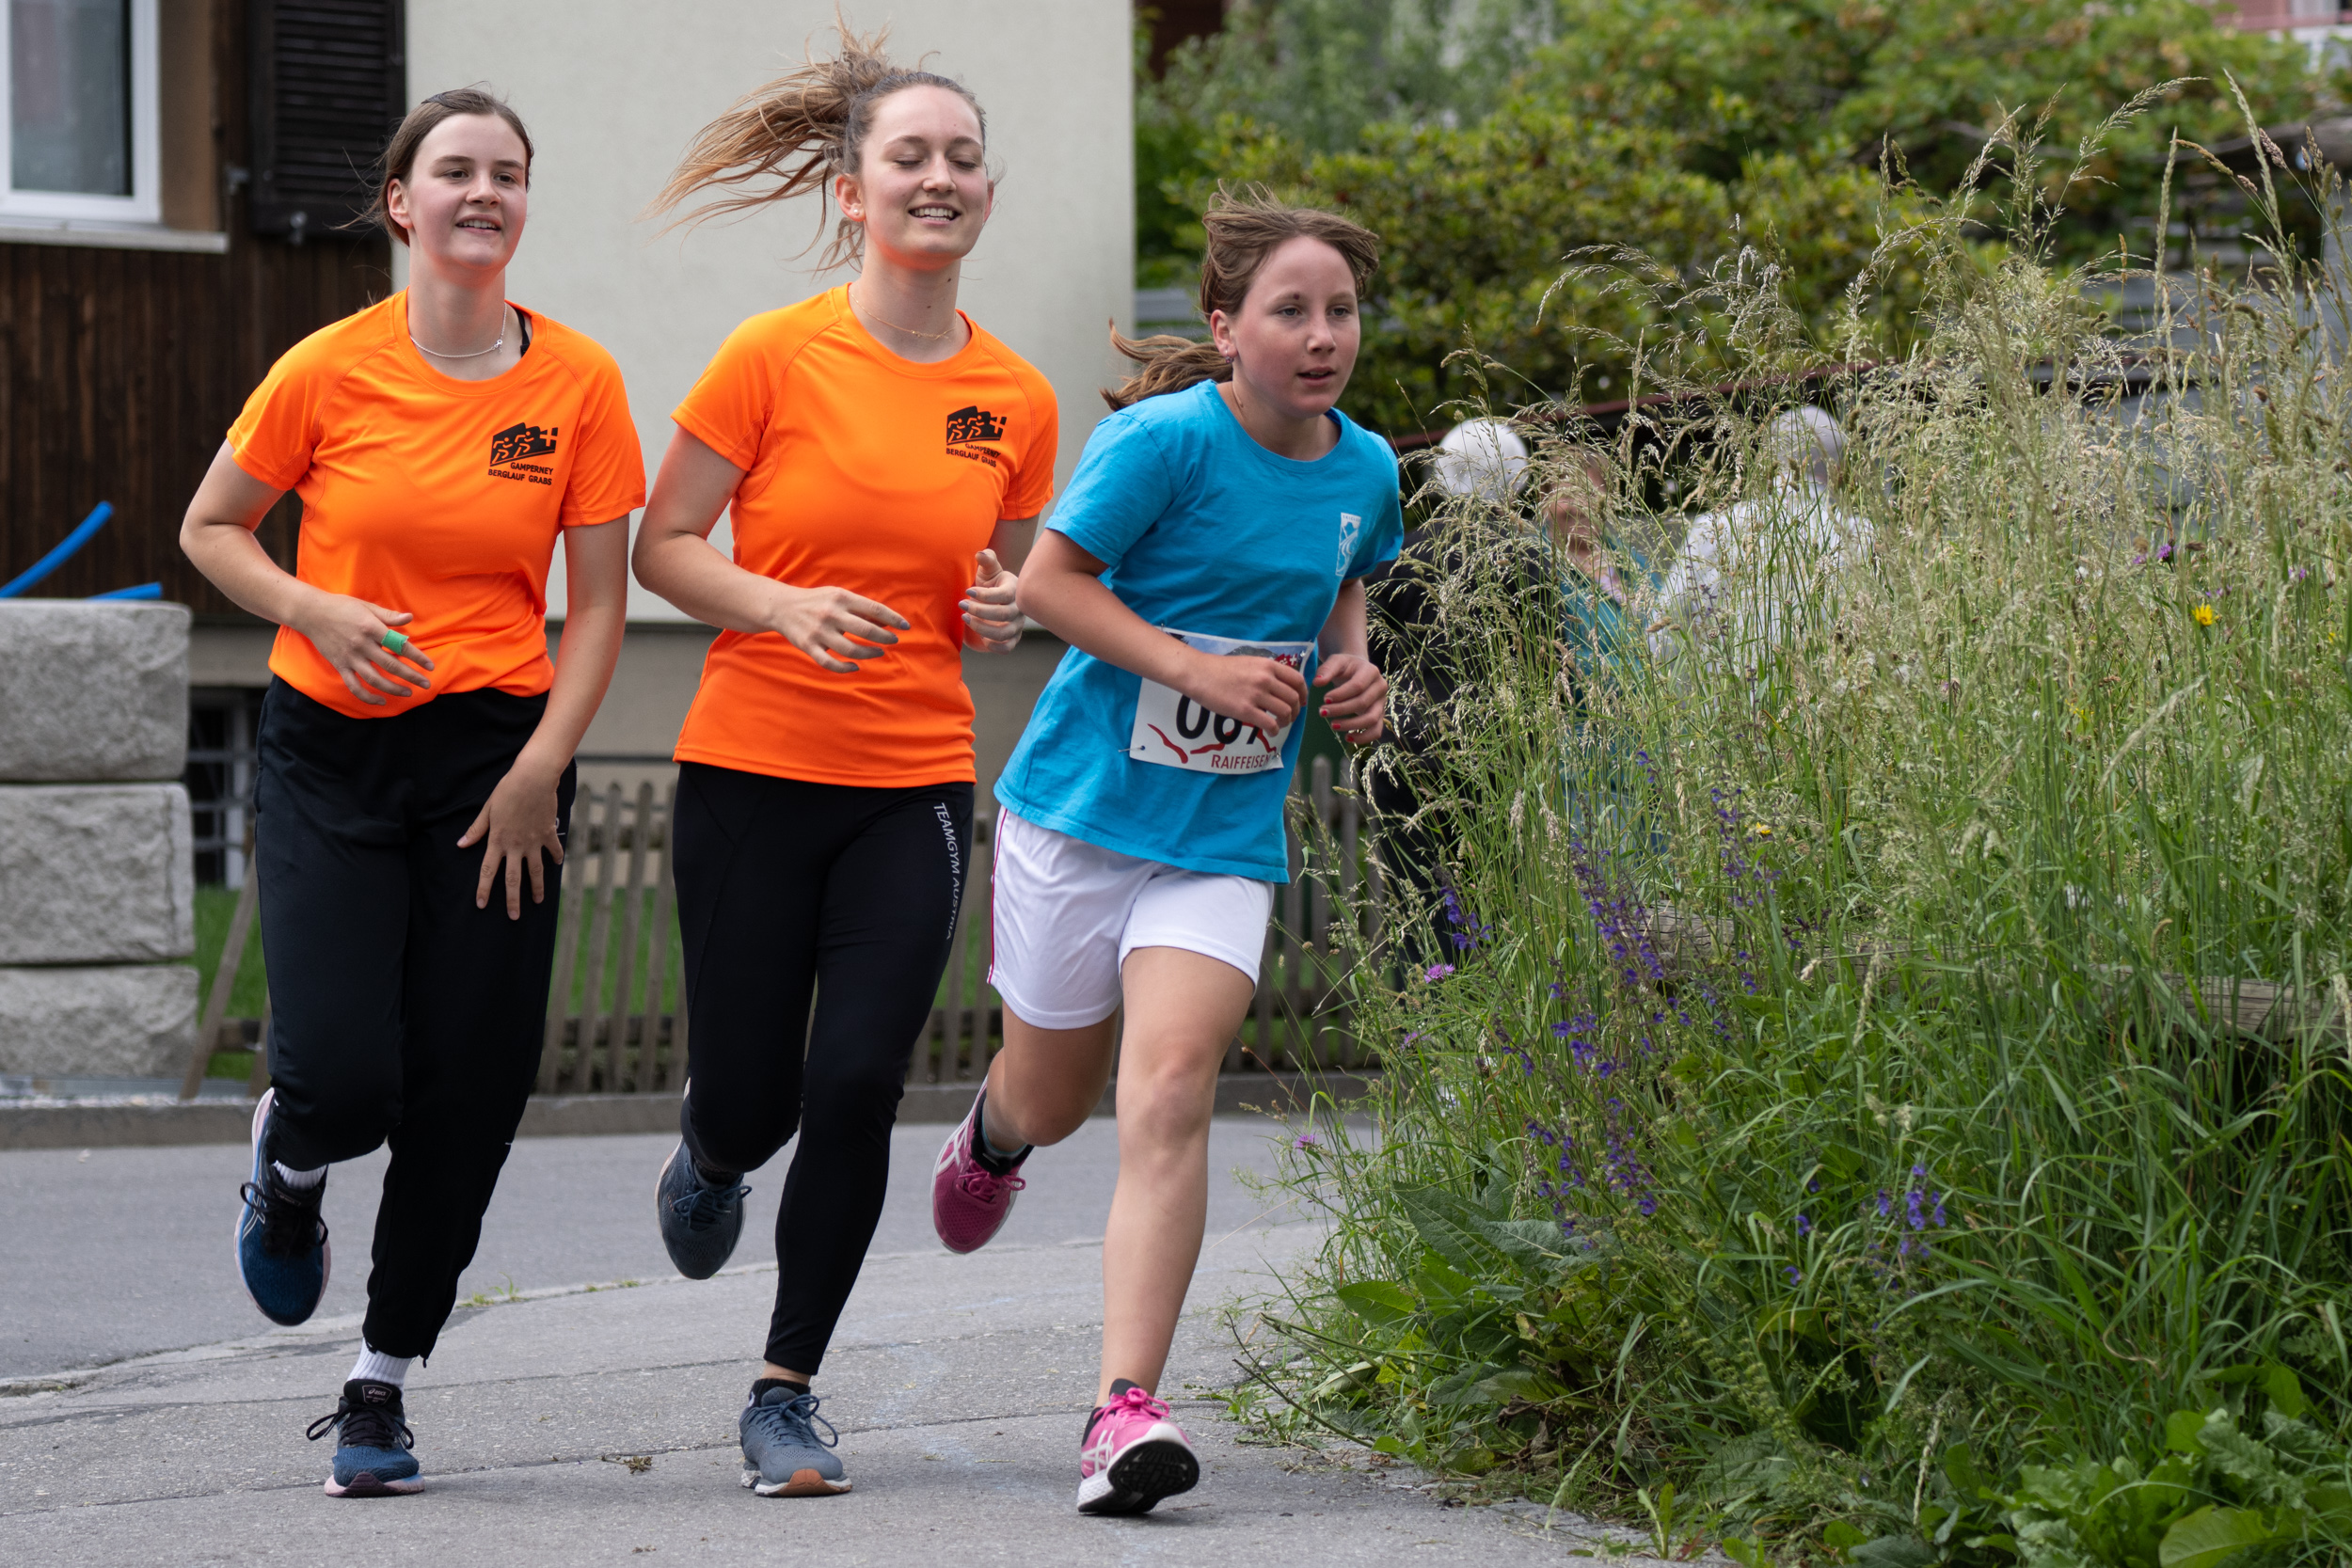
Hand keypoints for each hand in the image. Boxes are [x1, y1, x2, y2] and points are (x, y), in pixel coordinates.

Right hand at [294, 593, 433, 705]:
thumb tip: (409, 618)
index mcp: (371, 628)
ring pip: (375, 679)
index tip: (430, 666)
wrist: (311, 613)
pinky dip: (367, 697)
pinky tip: (381, 701)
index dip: (417, 657)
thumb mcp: (367, 607)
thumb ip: (388, 615)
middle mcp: (361, 645)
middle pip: (391, 665)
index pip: (399, 645)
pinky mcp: (340, 666)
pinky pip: (354, 686)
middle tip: (426, 683)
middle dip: (411, 676)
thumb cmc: (341, 607)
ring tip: (408, 692)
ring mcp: (350, 658)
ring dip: (393, 688)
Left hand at [458, 758, 563, 919]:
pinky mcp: (547, 833)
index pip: (488, 871)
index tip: (482, 904)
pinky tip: (558, 865)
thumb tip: (462, 844)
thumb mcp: (488, 809)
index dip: (484, 889)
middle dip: (512, 900)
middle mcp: (515, 846)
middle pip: (513, 879)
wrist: (533, 779)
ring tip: (538, 901)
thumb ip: (476, 829)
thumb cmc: (507, 790)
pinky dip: (556, 858)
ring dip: (537, 888)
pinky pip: (553, 850)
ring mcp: (533, 841)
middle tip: (513, 917)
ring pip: (535, 871)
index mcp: (497, 840)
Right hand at [767, 583, 909, 672]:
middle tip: (894, 641)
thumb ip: (861, 608)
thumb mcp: (838, 596)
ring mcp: (819, 632)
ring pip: (851, 649)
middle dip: (885, 638)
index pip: (873, 608)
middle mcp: (831, 614)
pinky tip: (856, 666)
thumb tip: (888, 622)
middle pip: (865, 630)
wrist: (781, 607)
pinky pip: (830, 663)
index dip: (892, 619)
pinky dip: (845, 668)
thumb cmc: (817, 601)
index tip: (906, 627)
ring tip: (879, 652)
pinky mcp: (808, 646)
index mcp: (841, 598)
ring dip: (869, 653)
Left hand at [960, 548, 1021, 652]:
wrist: (997, 600)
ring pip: (1004, 633)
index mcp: (1014, 590)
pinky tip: (981, 638)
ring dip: (982, 628)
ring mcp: (1017, 624)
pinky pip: (1007, 647)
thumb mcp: (988, 570)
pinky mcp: (1013, 637)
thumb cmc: (992, 583)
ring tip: (965, 619)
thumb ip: (987, 560)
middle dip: (979, 611)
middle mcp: (1019, 608)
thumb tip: (980, 554)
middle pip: (1003, 615)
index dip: (984, 595)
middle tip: (962, 605)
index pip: (1003, 595)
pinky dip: (994, 646)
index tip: (967, 591)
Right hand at [1179, 650, 1307, 733]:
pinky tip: (1271, 731)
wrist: (1199, 674)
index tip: (1301, 701)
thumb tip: (1280, 685)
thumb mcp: (1249, 662)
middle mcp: (1265, 679)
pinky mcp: (1245, 710)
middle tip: (1290, 716)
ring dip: (1286, 721)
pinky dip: (1275, 730)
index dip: (1303, 693)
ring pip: (1285, 712)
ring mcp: (1256, 695)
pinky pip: (1270, 724)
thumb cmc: (1221, 669)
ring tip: (1280, 724)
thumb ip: (1266, 672)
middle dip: (1296, 710)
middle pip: (1293, 698)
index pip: (1297, 680)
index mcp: (1268, 665)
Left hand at [1315, 653, 1386, 743]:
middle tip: (1322, 712)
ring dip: (1351, 725)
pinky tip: (1347, 738)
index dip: (1341, 694)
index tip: (1324, 698)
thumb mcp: (1336, 662)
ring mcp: (1382, 702)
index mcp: (1371, 671)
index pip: (1358, 686)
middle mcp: (1380, 687)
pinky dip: (1364, 737)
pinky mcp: (1380, 715)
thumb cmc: (1346, 667)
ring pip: (1371, 719)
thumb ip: (1326, 670)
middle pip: (1363, 703)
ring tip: (1332, 725)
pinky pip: (1376, 730)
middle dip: (1341, 710)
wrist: (1358, 671)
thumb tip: (1317, 683)